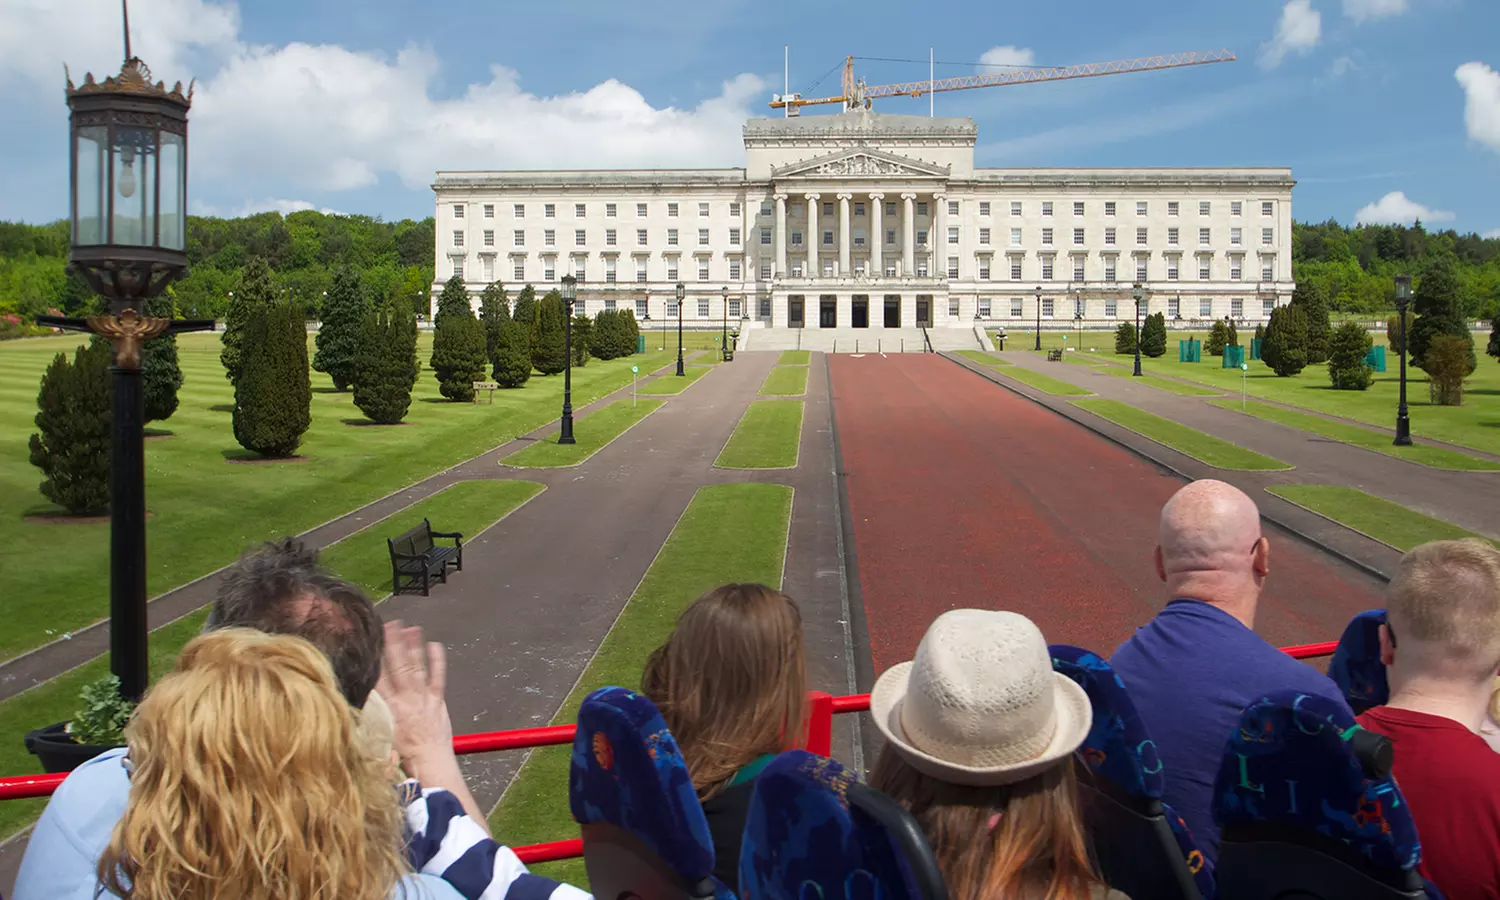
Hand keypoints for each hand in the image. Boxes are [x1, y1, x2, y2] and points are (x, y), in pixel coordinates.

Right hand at [376, 620, 453, 776]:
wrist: (428, 766)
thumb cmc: (400, 760)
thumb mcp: (374, 741)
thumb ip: (363, 721)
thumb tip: (349, 707)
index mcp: (385, 710)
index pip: (377, 677)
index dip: (373, 657)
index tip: (369, 640)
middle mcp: (404, 700)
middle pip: (397, 666)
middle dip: (393, 643)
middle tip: (391, 623)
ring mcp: (422, 699)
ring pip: (417, 667)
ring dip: (414, 646)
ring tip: (411, 628)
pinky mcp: (437, 701)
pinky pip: (438, 677)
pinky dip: (437, 660)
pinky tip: (435, 645)